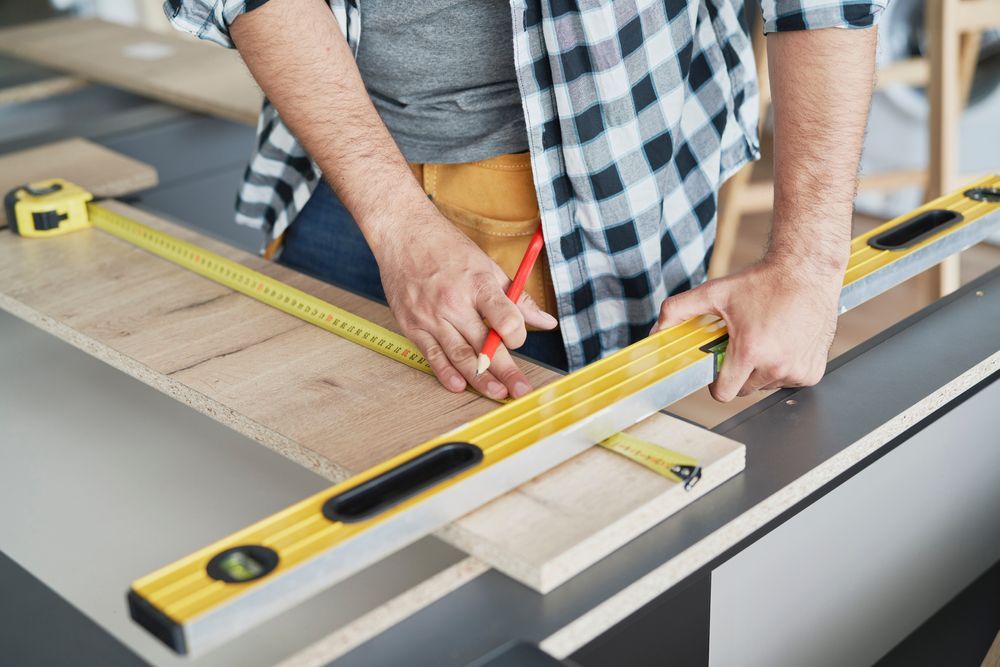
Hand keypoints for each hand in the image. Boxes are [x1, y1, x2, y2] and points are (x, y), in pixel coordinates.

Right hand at [374, 204, 556, 399]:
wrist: (403, 234)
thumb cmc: (447, 249)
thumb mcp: (488, 267)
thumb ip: (518, 298)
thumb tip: (546, 322)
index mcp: (478, 284)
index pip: (505, 319)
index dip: (517, 335)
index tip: (518, 339)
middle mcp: (453, 302)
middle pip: (484, 344)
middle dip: (505, 371)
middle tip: (520, 390)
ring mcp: (430, 316)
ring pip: (459, 355)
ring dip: (479, 379)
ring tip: (497, 393)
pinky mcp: (412, 325)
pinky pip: (432, 355)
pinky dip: (445, 373)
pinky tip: (459, 385)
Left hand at [650, 257, 841, 401]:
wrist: (806, 271)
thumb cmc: (763, 282)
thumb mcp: (714, 292)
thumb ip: (679, 310)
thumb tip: (656, 329)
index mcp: (750, 350)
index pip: (723, 393)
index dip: (716, 381)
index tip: (719, 366)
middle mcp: (776, 364)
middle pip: (744, 389)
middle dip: (739, 372)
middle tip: (744, 344)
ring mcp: (797, 370)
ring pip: (767, 385)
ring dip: (763, 369)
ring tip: (767, 339)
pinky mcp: (812, 371)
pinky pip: (790, 381)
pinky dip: (785, 367)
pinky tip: (785, 342)